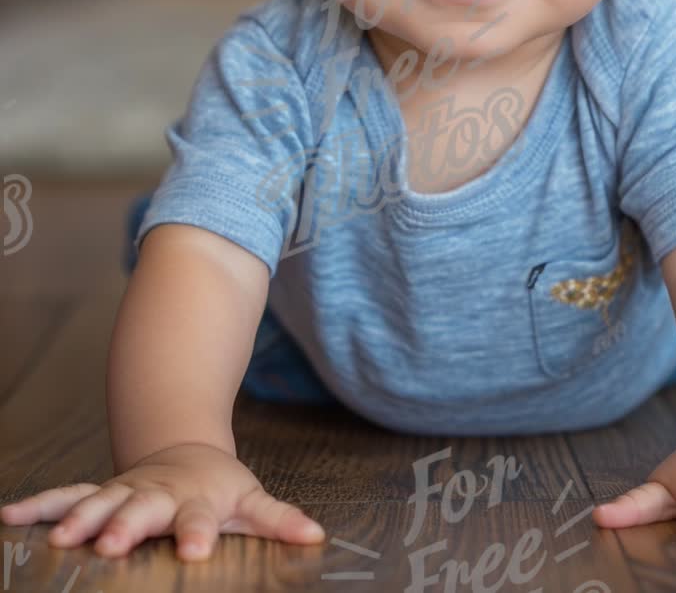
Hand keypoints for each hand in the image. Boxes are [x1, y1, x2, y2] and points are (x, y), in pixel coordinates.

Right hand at [0, 442, 325, 561]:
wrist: (184, 453)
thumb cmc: (218, 487)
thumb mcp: (250, 500)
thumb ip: (278, 520)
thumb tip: (316, 535)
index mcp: (196, 500)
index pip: (199, 518)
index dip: (198, 533)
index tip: (196, 552)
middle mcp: (155, 493)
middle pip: (142, 509)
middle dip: (127, 525)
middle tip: (112, 544)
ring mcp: (124, 491)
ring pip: (99, 501)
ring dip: (79, 518)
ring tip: (60, 539)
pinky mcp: (100, 493)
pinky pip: (66, 497)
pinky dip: (39, 505)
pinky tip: (10, 516)